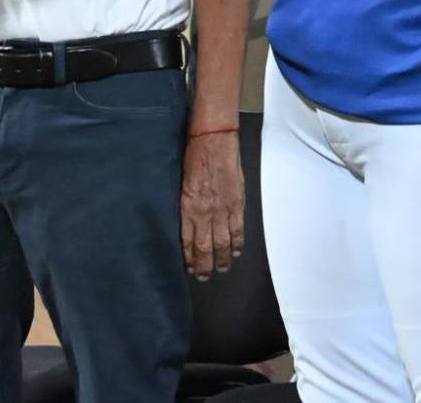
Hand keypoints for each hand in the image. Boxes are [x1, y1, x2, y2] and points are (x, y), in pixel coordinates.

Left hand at [180, 128, 244, 279]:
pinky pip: (237, 228)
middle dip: (204, 266)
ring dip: (222, 259)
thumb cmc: (194, 158)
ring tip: (222, 269)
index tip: (189, 269)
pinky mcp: (237, 203)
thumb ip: (187, 205)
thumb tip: (189, 223)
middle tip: (204, 278)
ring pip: (222, 242)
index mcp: (188, 208)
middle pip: (205, 247)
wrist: (214, 141)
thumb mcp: (182, 184)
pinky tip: (235, 251)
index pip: (188, 241)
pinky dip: (237, 242)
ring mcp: (223, 209)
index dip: (189, 258)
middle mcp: (204, 213)